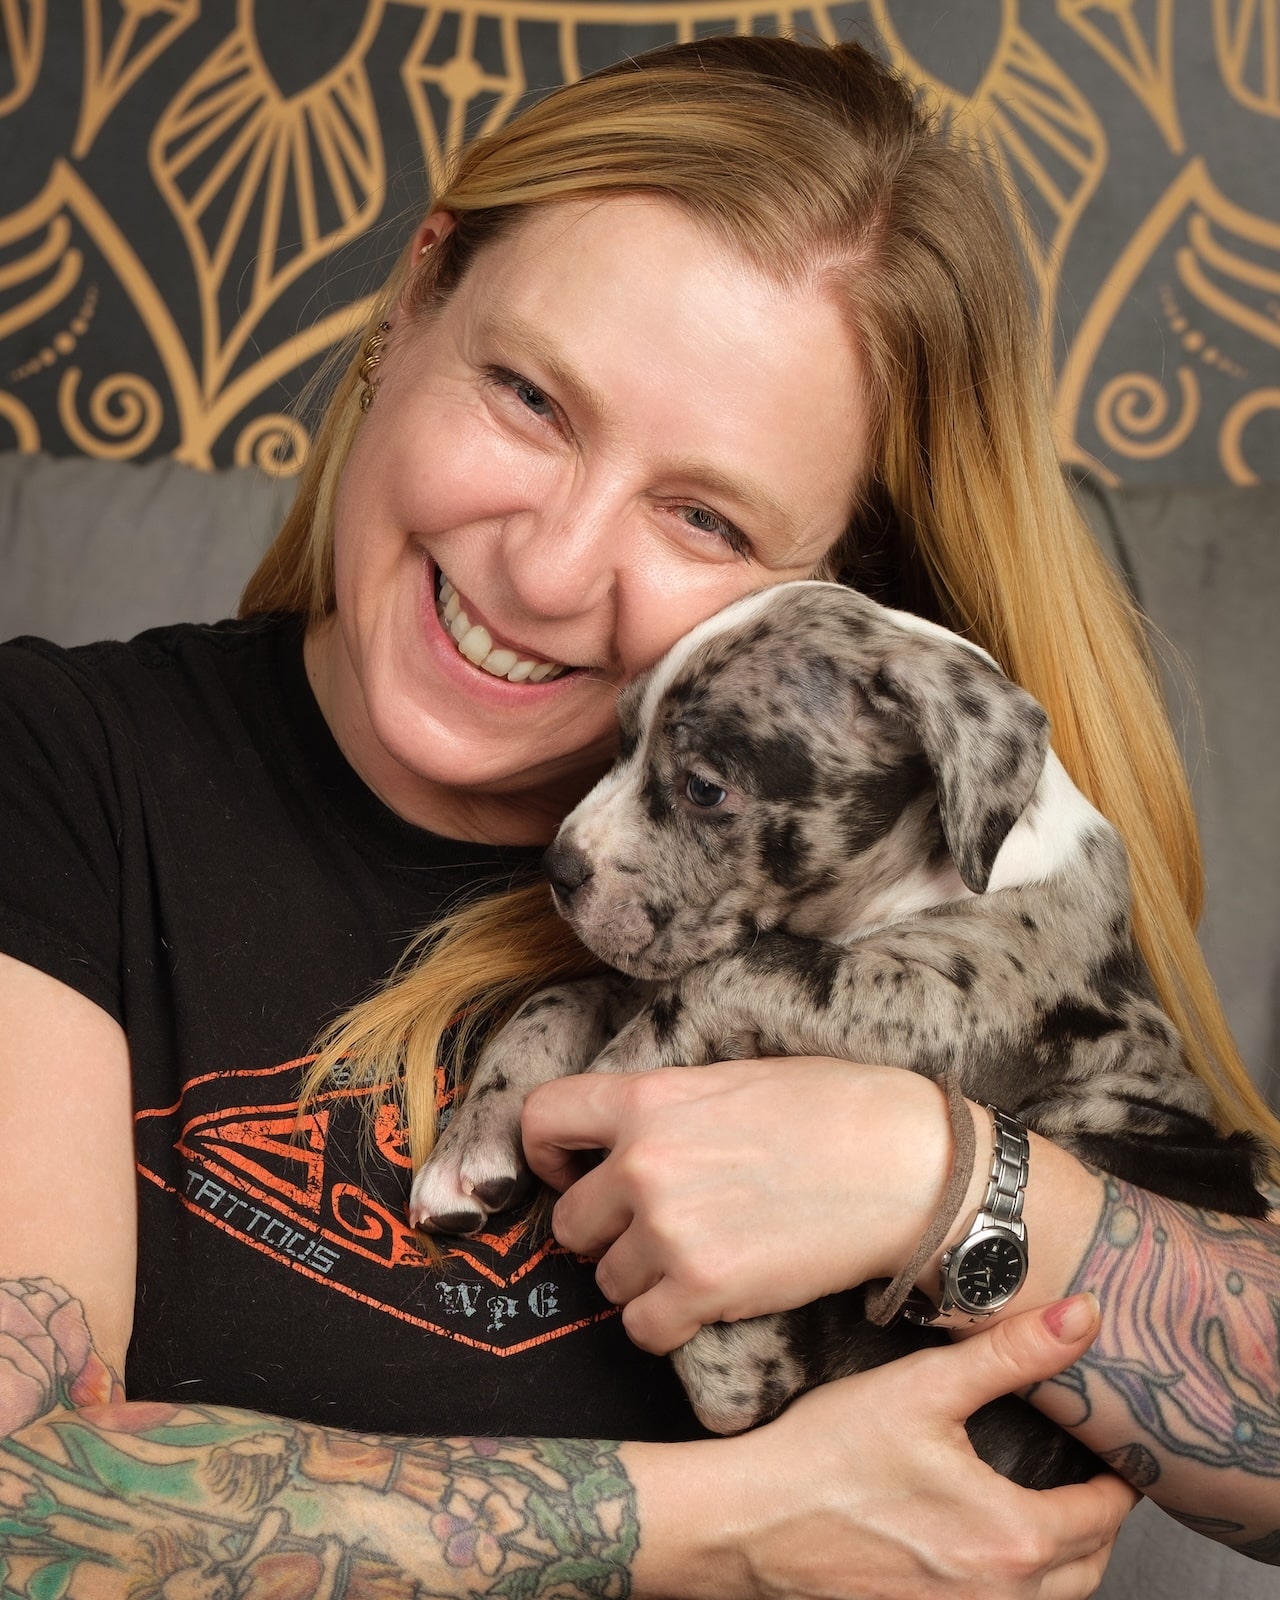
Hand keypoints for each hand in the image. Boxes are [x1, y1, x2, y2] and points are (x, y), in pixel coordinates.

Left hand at [521, 1057, 957, 1352]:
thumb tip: (627, 1134)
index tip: (571, 1173)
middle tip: (657, 1231)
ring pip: (606, 1279)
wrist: (909, 1166)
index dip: (547, 1154)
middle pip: (570, 1221)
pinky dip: (667, 1324)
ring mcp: (670, 1229)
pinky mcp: (704, 1289)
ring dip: (641, 1280)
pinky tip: (707, 1301)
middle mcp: (644, 1162)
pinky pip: (643, 1328)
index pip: (542, 1120)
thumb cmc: (837, 1111)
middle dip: (606, 1232)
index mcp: (650, 1098)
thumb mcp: (734, 1078)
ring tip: (699, 1260)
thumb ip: (668, 1106)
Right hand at [640, 1295, 1134, 1599]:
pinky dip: (1012, 1585)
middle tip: (1088, 1477)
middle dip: (1096, 1523)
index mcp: (1011, 1538)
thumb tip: (1079, 1318)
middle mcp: (996, 1597)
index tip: (1116, 1449)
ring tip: (1046, 1510)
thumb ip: (1010, 1353)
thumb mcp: (923, 1388)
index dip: (1118, 1477)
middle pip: (1087, 1568)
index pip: (1103, 1513)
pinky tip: (983, 1546)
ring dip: (1060, 1561)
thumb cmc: (825, 1457)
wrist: (747, 1521)